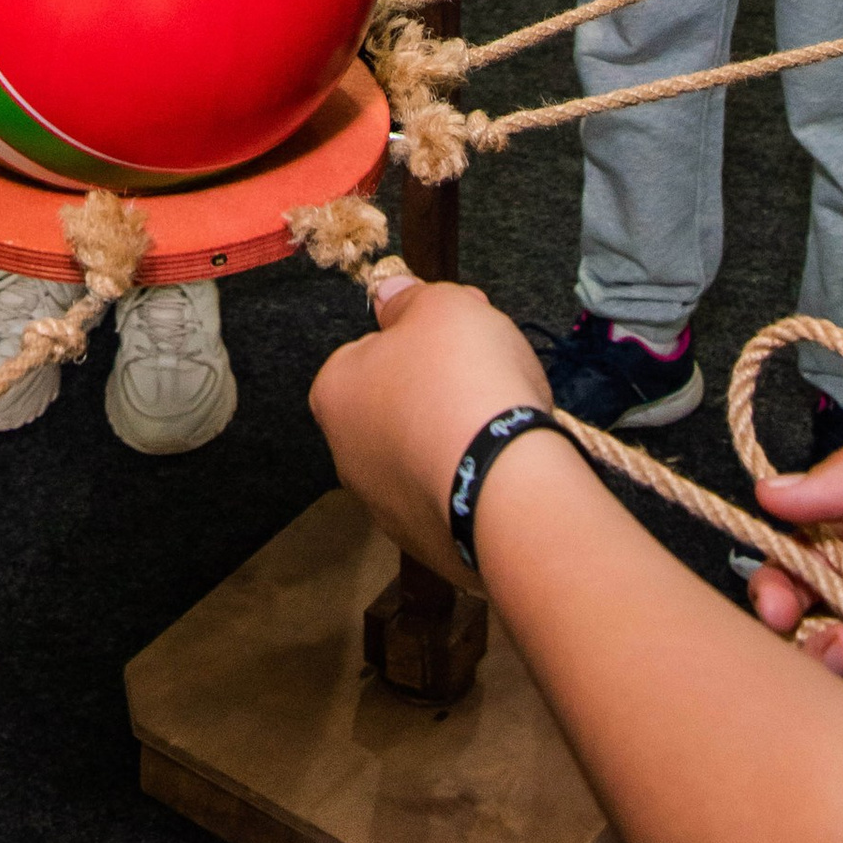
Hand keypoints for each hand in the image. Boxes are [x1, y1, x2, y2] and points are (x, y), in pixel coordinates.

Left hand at [310, 274, 555, 585]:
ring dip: (455, 442)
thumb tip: (388, 295)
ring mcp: (386, 509)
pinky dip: (474, 484)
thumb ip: (409, 299)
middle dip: (436, 392)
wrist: (506, 487)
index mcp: (335, 394)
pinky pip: (451, 499)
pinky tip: (507, 471)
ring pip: (423, 457)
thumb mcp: (440, 308)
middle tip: (486, 377)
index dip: (417, 338)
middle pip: (395, 408)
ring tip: (505, 426)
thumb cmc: (463, 381)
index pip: (366, 353)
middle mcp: (348, 456)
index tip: (458, 334)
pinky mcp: (429, 547)